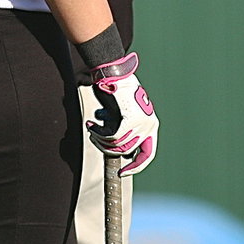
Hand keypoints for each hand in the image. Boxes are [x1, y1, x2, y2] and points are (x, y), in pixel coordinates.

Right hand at [85, 52, 158, 175]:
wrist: (115, 71)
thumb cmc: (118, 89)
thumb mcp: (126, 111)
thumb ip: (124, 127)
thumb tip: (113, 143)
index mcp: (151, 124)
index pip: (147, 154)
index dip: (135, 166)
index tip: (123, 172)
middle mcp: (149, 125)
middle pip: (127, 151)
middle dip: (108, 148)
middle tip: (96, 139)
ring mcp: (140, 123)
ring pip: (118, 145)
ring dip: (101, 140)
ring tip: (92, 129)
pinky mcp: (129, 119)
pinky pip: (112, 137)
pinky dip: (99, 134)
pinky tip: (91, 126)